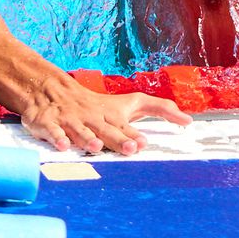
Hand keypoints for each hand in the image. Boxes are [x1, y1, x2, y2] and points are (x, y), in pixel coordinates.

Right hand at [20, 78, 191, 154]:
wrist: (54, 90)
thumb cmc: (99, 103)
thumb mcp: (130, 103)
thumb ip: (160, 108)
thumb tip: (189, 120)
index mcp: (111, 115)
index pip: (124, 126)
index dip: (132, 134)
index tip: (143, 143)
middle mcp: (93, 118)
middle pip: (106, 130)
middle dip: (117, 138)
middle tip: (129, 148)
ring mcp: (71, 121)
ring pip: (80, 130)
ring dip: (88, 138)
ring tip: (96, 146)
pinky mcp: (50, 123)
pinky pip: (53, 131)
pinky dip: (57, 137)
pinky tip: (63, 145)